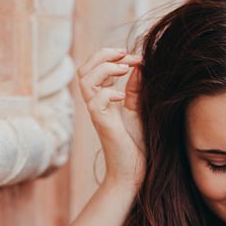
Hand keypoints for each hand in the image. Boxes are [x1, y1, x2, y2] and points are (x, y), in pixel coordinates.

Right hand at [77, 47, 144, 184]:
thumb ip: (136, 91)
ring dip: (104, 69)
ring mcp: (97, 113)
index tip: (136, 57)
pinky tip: (123, 96)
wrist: (133, 172)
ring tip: (125, 68)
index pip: (96, 68)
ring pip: (85, 81)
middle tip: (126, 54)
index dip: (112, 57)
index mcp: (104, 99)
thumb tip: (140, 66)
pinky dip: (108, 94)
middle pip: (85, 69)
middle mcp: (96, 104)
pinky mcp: (102, 125)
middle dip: (103, 55)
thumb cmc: (136, 145)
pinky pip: (95, 102)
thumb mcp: (138, 112)